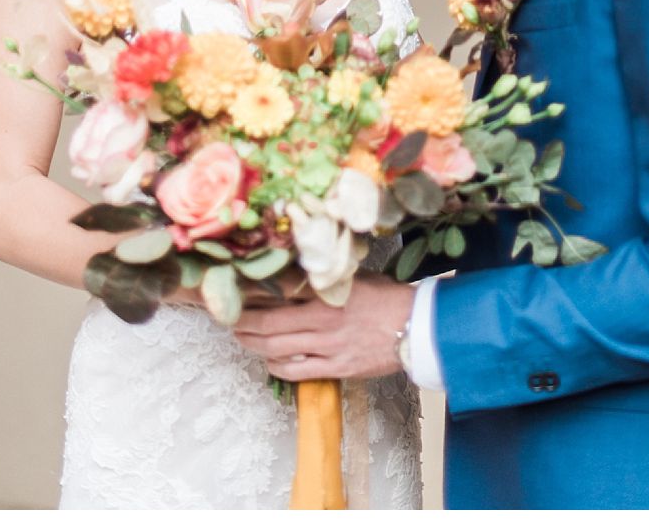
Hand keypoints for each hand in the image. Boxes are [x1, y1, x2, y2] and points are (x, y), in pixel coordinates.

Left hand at [232, 273, 414, 380]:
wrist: (418, 327)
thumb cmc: (388, 298)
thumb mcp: (355, 279)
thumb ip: (324, 280)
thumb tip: (292, 276)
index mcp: (329, 294)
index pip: (280, 291)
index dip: (253, 293)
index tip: (236, 291)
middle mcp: (324, 320)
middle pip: (269, 324)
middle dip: (243, 322)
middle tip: (229, 319)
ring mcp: (329, 347)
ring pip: (277, 348)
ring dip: (253, 344)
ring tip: (243, 338)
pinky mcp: (336, 368)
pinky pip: (296, 371)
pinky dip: (276, 366)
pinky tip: (270, 360)